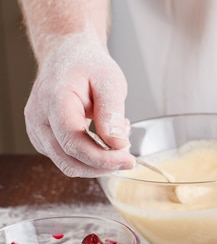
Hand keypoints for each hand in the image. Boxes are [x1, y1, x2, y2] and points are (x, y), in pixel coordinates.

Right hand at [23, 32, 135, 176]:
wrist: (67, 55)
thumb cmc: (87, 65)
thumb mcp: (109, 81)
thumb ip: (112, 113)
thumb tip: (118, 144)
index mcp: (53, 101)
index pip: (74, 143)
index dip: (103, 158)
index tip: (129, 160)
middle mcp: (38, 119)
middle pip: (69, 160)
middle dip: (102, 166)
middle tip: (129, 158)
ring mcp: (37, 131)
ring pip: (68, 164)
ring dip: (97, 162)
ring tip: (116, 140)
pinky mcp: (44, 139)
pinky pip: (68, 159)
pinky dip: (90, 157)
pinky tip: (104, 140)